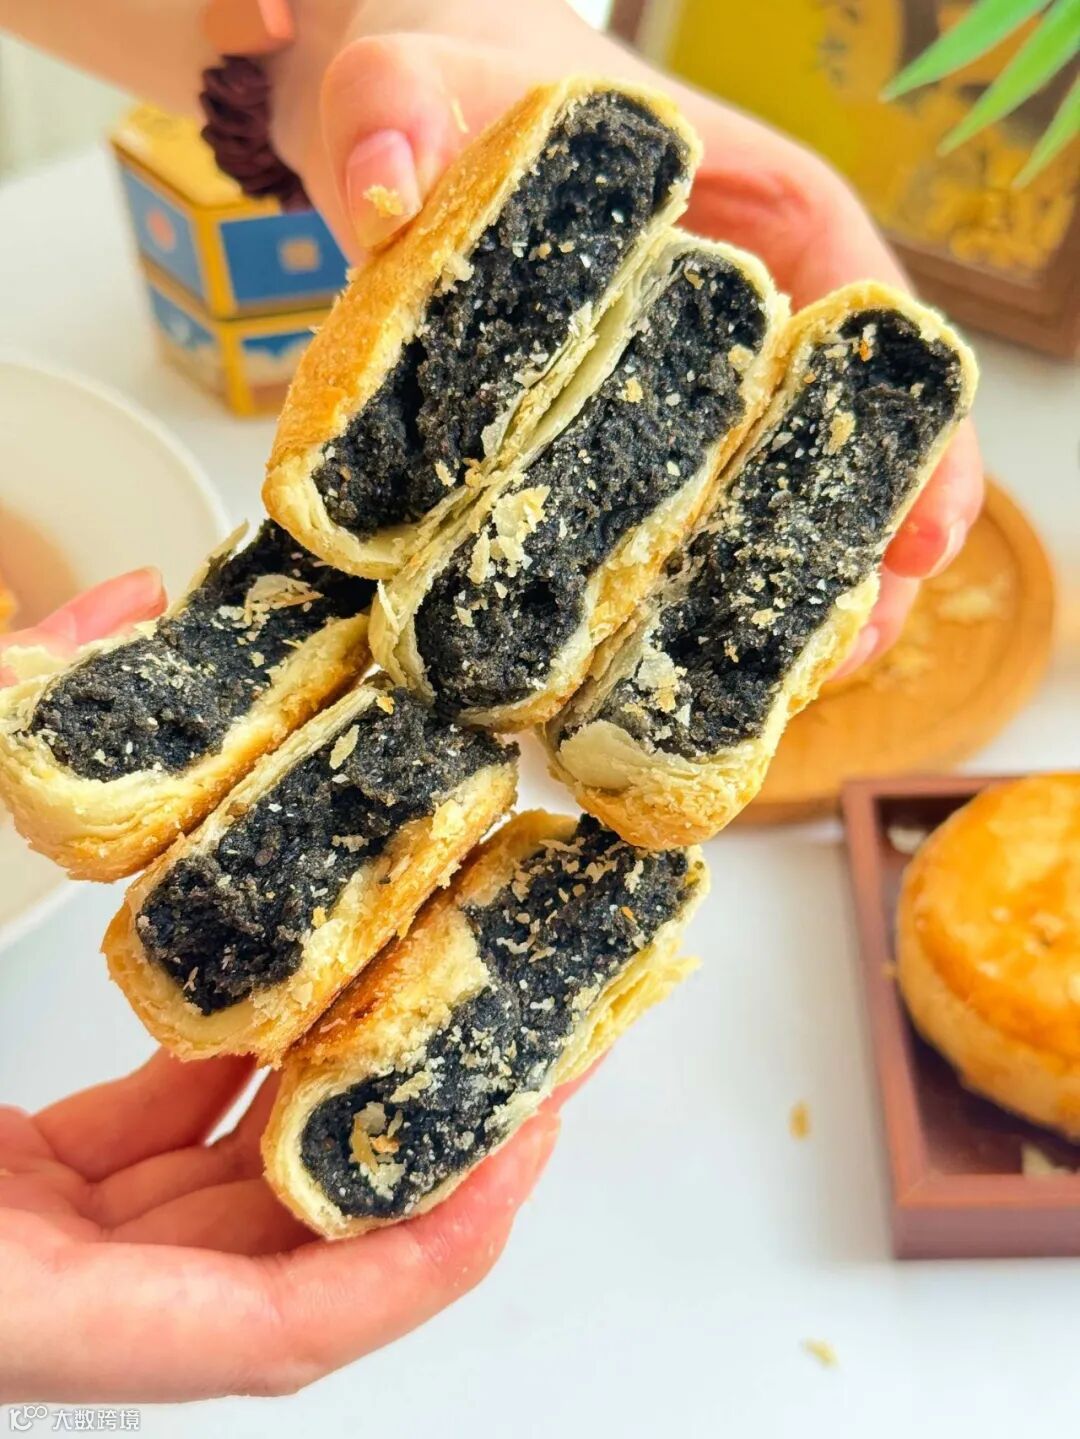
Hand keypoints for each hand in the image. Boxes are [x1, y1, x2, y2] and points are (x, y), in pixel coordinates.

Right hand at [0, 578, 560, 1401]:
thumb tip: (117, 612)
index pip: (268, 1341)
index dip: (422, 1254)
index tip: (530, 1143)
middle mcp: (23, 1303)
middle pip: (278, 1269)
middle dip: (419, 1151)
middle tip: (526, 1028)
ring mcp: (11, 1259)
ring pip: (219, 1213)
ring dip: (331, 1110)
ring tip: (434, 991)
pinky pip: (147, 1166)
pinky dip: (230, 1093)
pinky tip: (290, 996)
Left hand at [268, 0, 982, 672]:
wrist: (408, 134)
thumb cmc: (455, 81)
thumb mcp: (418, 72)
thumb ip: (393, 108)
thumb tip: (383, 195)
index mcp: (759, 219)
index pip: (872, 327)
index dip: (916, 441)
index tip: (924, 539)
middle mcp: (739, 322)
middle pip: (825, 447)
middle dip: (841, 560)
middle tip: (840, 660)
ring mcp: (680, 395)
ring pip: (752, 507)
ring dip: (758, 607)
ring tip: (748, 703)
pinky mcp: (611, 448)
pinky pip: (660, 530)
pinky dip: (659, 604)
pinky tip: (634, 677)